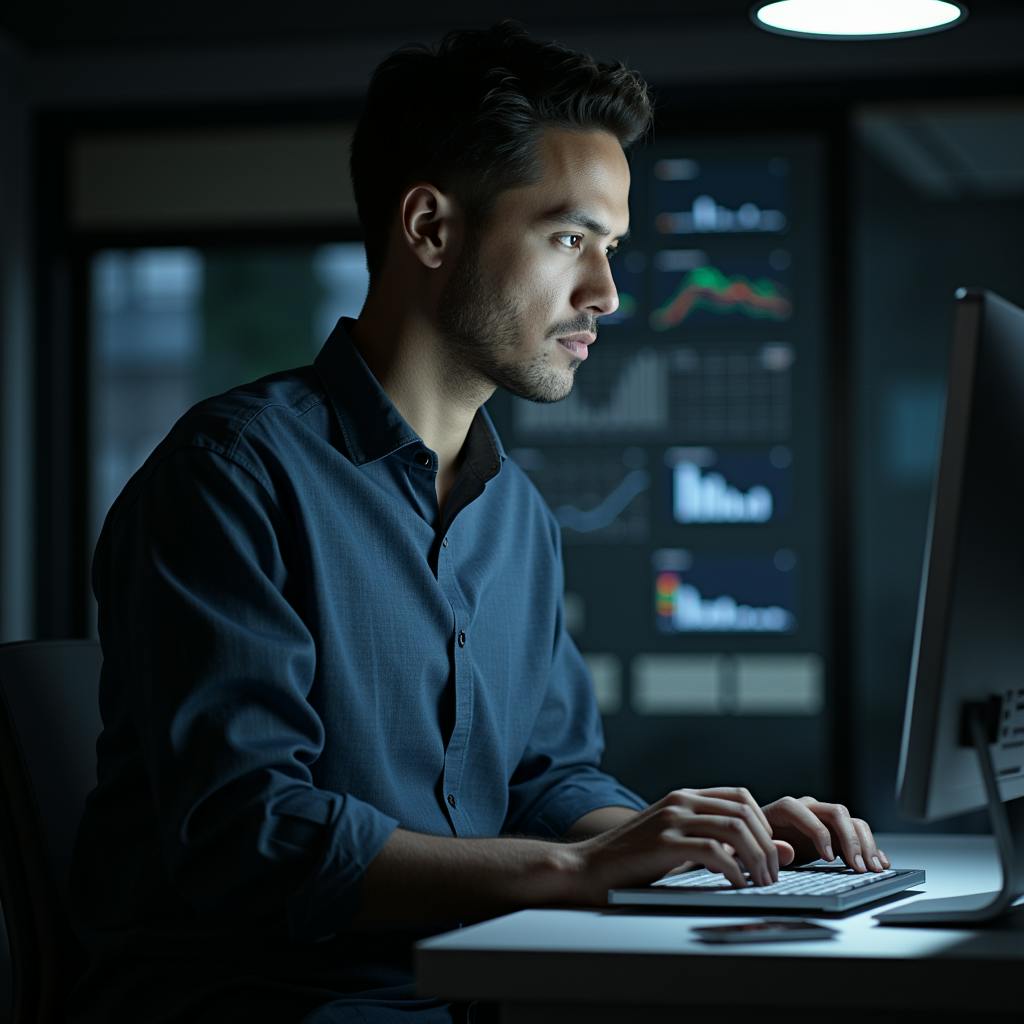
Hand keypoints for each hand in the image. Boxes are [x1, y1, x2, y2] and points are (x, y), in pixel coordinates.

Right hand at [571, 786, 779, 897]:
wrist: (585, 867)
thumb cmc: (631, 861)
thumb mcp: (676, 844)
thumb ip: (716, 843)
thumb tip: (771, 851)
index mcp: (682, 797)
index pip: (740, 797)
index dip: (763, 823)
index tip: (767, 851)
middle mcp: (679, 802)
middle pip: (743, 813)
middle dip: (766, 845)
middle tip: (772, 874)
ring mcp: (671, 820)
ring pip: (735, 829)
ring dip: (757, 858)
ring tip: (761, 882)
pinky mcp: (663, 844)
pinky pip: (714, 852)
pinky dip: (734, 871)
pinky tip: (737, 885)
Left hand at [761, 796, 889, 872]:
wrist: (763, 842)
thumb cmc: (757, 843)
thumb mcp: (758, 847)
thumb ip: (771, 848)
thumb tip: (788, 850)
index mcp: (785, 809)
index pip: (806, 812)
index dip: (819, 833)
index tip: (827, 858)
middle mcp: (809, 808)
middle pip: (836, 813)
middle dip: (850, 841)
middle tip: (859, 867)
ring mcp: (824, 819)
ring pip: (852, 822)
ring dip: (865, 845)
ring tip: (873, 868)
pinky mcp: (836, 832)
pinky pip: (858, 833)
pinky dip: (871, 847)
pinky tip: (880, 862)